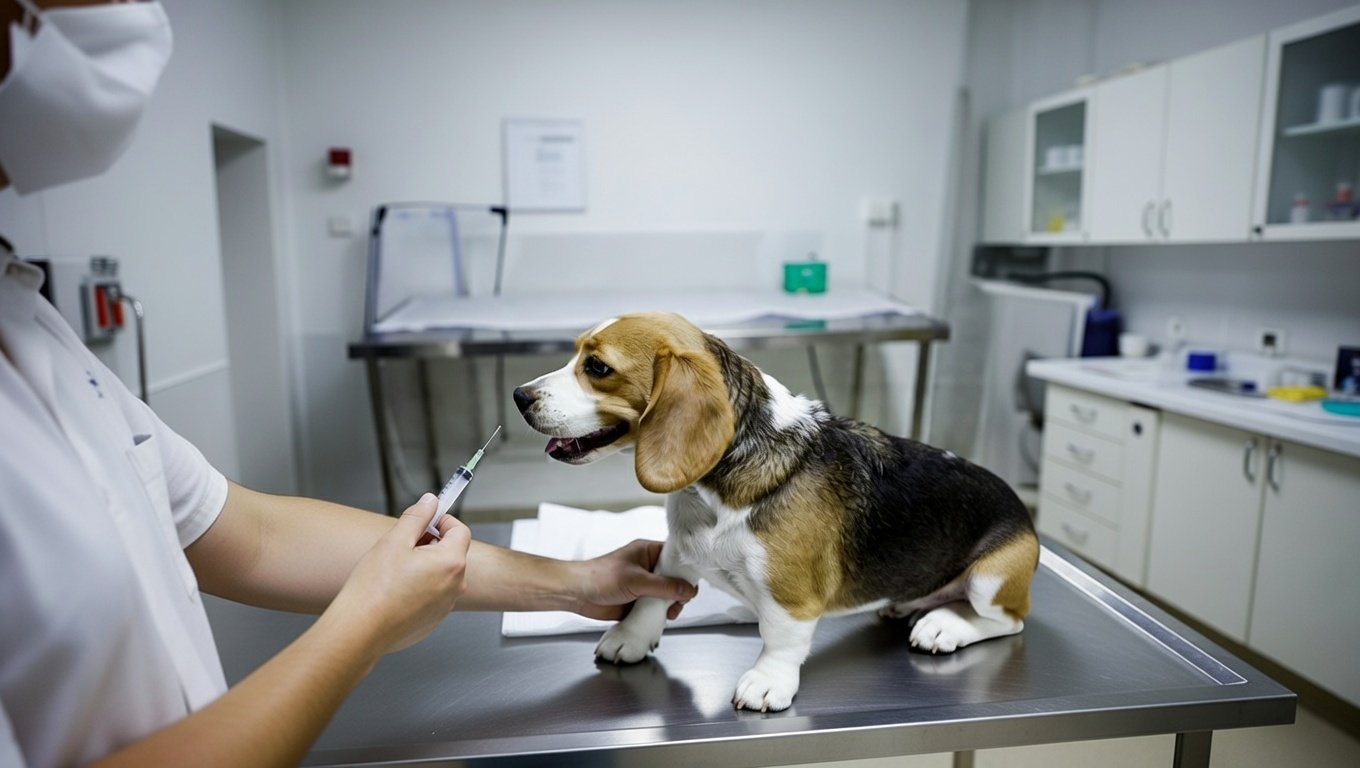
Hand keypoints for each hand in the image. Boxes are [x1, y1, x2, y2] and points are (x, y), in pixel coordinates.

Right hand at [324, 494, 470, 656]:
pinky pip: (432, 595)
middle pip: (451, 552)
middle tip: (403, 545)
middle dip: (430, 543)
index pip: (460, 530)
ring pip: (440, 574)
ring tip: (395, 570)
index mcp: (451, 562)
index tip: (426, 518)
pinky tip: (395, 590)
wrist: (360, 630)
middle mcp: (455, 586)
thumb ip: (417, 517)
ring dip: (424, 565)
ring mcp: (445, 606)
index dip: (442, 520)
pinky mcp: (433, 620)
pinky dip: (419, 587)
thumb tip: (430, 502)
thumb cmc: (375, 589)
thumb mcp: (394, 541)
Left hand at [568, 539, 696, 620]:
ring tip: (670, 613)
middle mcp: (649, 568)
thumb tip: (688, 590)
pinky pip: (656, 607)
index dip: (686, 568)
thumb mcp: (636, 580)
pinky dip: (661, 614)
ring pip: (667, 595)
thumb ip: (664, 586)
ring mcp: (644, 585)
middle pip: (675, 578)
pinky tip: (662, 619)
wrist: (577, 595)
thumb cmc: (600, 577)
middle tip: (680, 602)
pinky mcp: (639, 601)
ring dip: (671, 605)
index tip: (693, 582)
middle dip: (680, 592)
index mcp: (648, 552)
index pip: (675, 556)